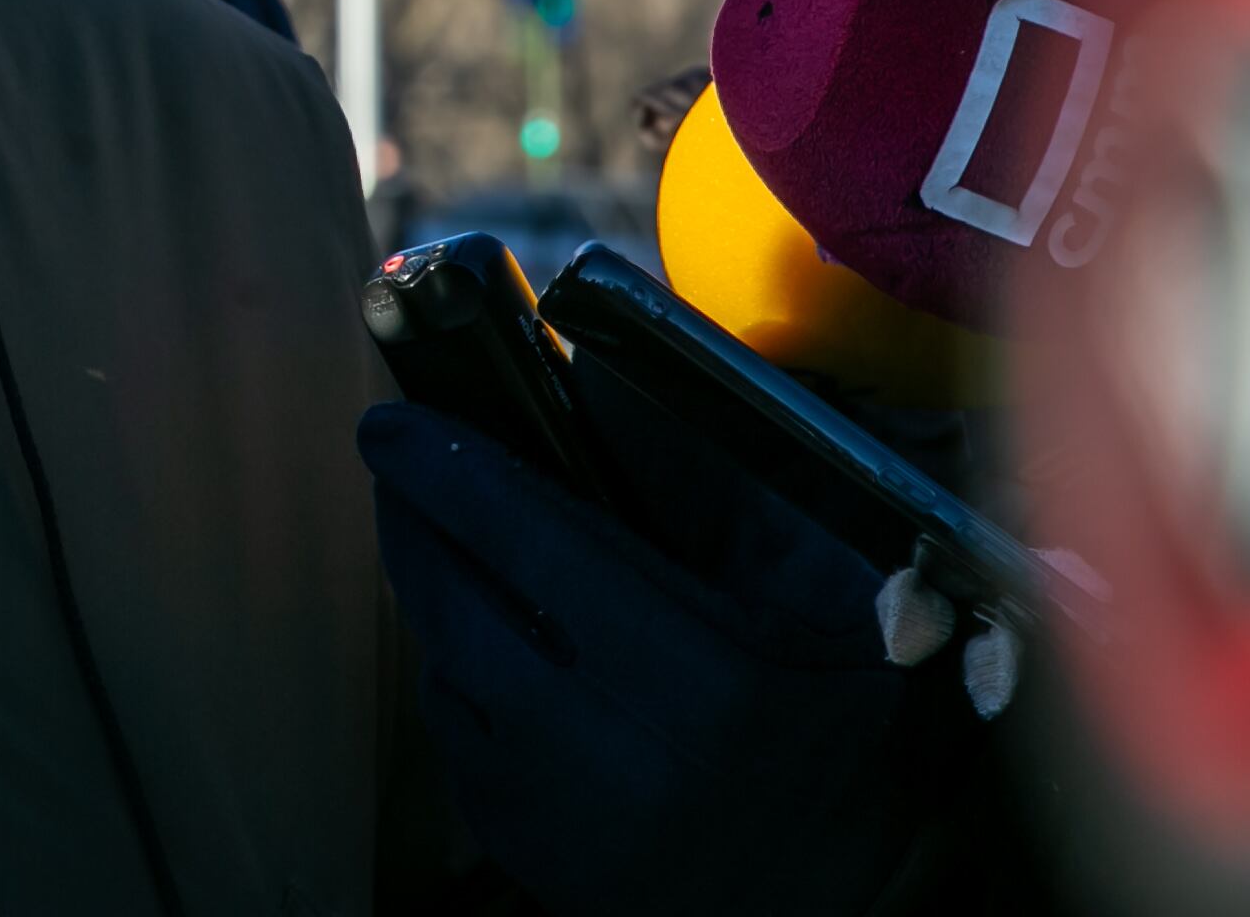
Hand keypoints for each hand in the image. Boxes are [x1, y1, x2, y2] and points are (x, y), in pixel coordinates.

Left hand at [361, 368, 992, 916]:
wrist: (851, 901)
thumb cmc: (854, 730)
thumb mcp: (826, 594)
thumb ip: (716, 487)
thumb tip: (599, 384)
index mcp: (706, 678)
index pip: (533, 544)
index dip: (451, 472)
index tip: (394, 423)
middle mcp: (621, 755)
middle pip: (459, 608)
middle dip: (418, 526)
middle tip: (403, 467)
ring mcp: (568, 819)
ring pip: (447, 678)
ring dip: (439, 606)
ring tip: (448, 548)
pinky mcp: (536, 859)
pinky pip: (457, 748)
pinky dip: (460, 690)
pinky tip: (493, 653)